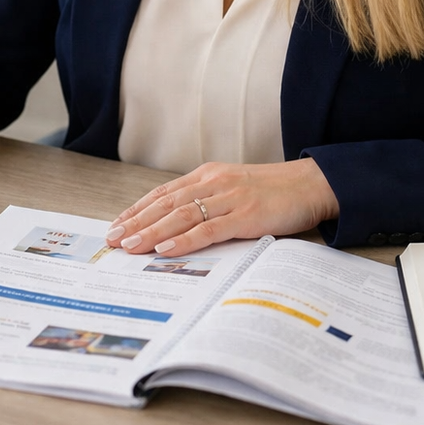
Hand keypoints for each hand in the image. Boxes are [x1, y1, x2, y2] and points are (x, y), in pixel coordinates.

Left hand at [105, 159, 338, 257]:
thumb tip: (180, 224)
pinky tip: (165, 248)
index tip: (117, 224)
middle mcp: (213, 183)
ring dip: (151, 232)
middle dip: (135, 223)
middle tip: (112, 239)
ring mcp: (229, 198)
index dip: (137, 209)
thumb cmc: (274, 190)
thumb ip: (209, 201)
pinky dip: (184, 240)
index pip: (164, 194)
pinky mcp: (245, 215)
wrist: (311, 184)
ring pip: (180, 216)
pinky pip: (208, 230)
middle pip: (165, 205)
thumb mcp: (234, 189)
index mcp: (208, 176)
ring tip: (129, 245)